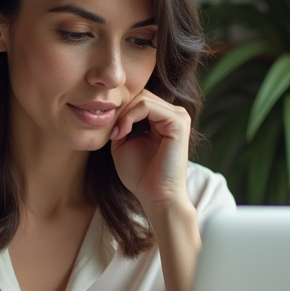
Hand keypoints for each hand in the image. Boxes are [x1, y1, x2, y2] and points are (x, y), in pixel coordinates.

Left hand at [110, 90, 191, 211]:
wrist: (156, 196)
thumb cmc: (141, 176)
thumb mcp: (123, 144)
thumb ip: (120, 124)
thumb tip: (111, 107)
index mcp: (164, 119)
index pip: (138, 99)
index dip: (120, 110)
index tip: (110, 133)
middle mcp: (174, 114)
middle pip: (140, 94)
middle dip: (121, 110)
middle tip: (112, 133)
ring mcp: (178, 116)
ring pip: (142, 98)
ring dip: (123, 115)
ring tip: (117, 135)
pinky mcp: (178, 121)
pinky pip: (147, 106)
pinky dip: (130, 117)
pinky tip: (123, 133)